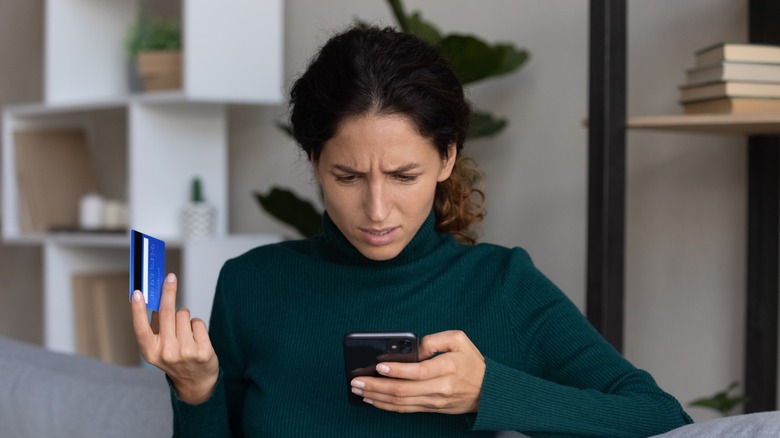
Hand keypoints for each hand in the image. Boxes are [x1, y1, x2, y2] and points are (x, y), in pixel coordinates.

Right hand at [131, 273, 218, 403]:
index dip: (137, 310)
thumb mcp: (159, 348)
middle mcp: (166, 353)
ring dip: (184, 316)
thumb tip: (154, 299)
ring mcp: (185, 352)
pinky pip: (197, 322)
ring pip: (184, 314)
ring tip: (185, 331)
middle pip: (166, 313)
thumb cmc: (175, 359)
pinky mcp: (203, 351)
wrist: (196, 383)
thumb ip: (155, 326)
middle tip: (170, 278)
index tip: (137, 292)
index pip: (141, 328)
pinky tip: (195, 336)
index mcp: (150, 352)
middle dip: (168, 291)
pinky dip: (196, 325)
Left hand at [350, 330, 484, 413]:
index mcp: (447, 367)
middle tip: (356, 381)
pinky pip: (405, 409)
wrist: (488, 391)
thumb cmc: (472, 362)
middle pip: (403, 391)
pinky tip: (372, 399)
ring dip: (376, 397)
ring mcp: (434, 401)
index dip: (397, 370)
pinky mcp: (430, 409)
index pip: (418, 372)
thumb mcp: (459, 340)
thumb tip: (413, 348)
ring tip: (358, 390)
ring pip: (401, 403)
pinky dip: (386, 406)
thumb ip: (434, 339)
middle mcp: (440, 388)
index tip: (379, 366)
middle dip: (376, 386)